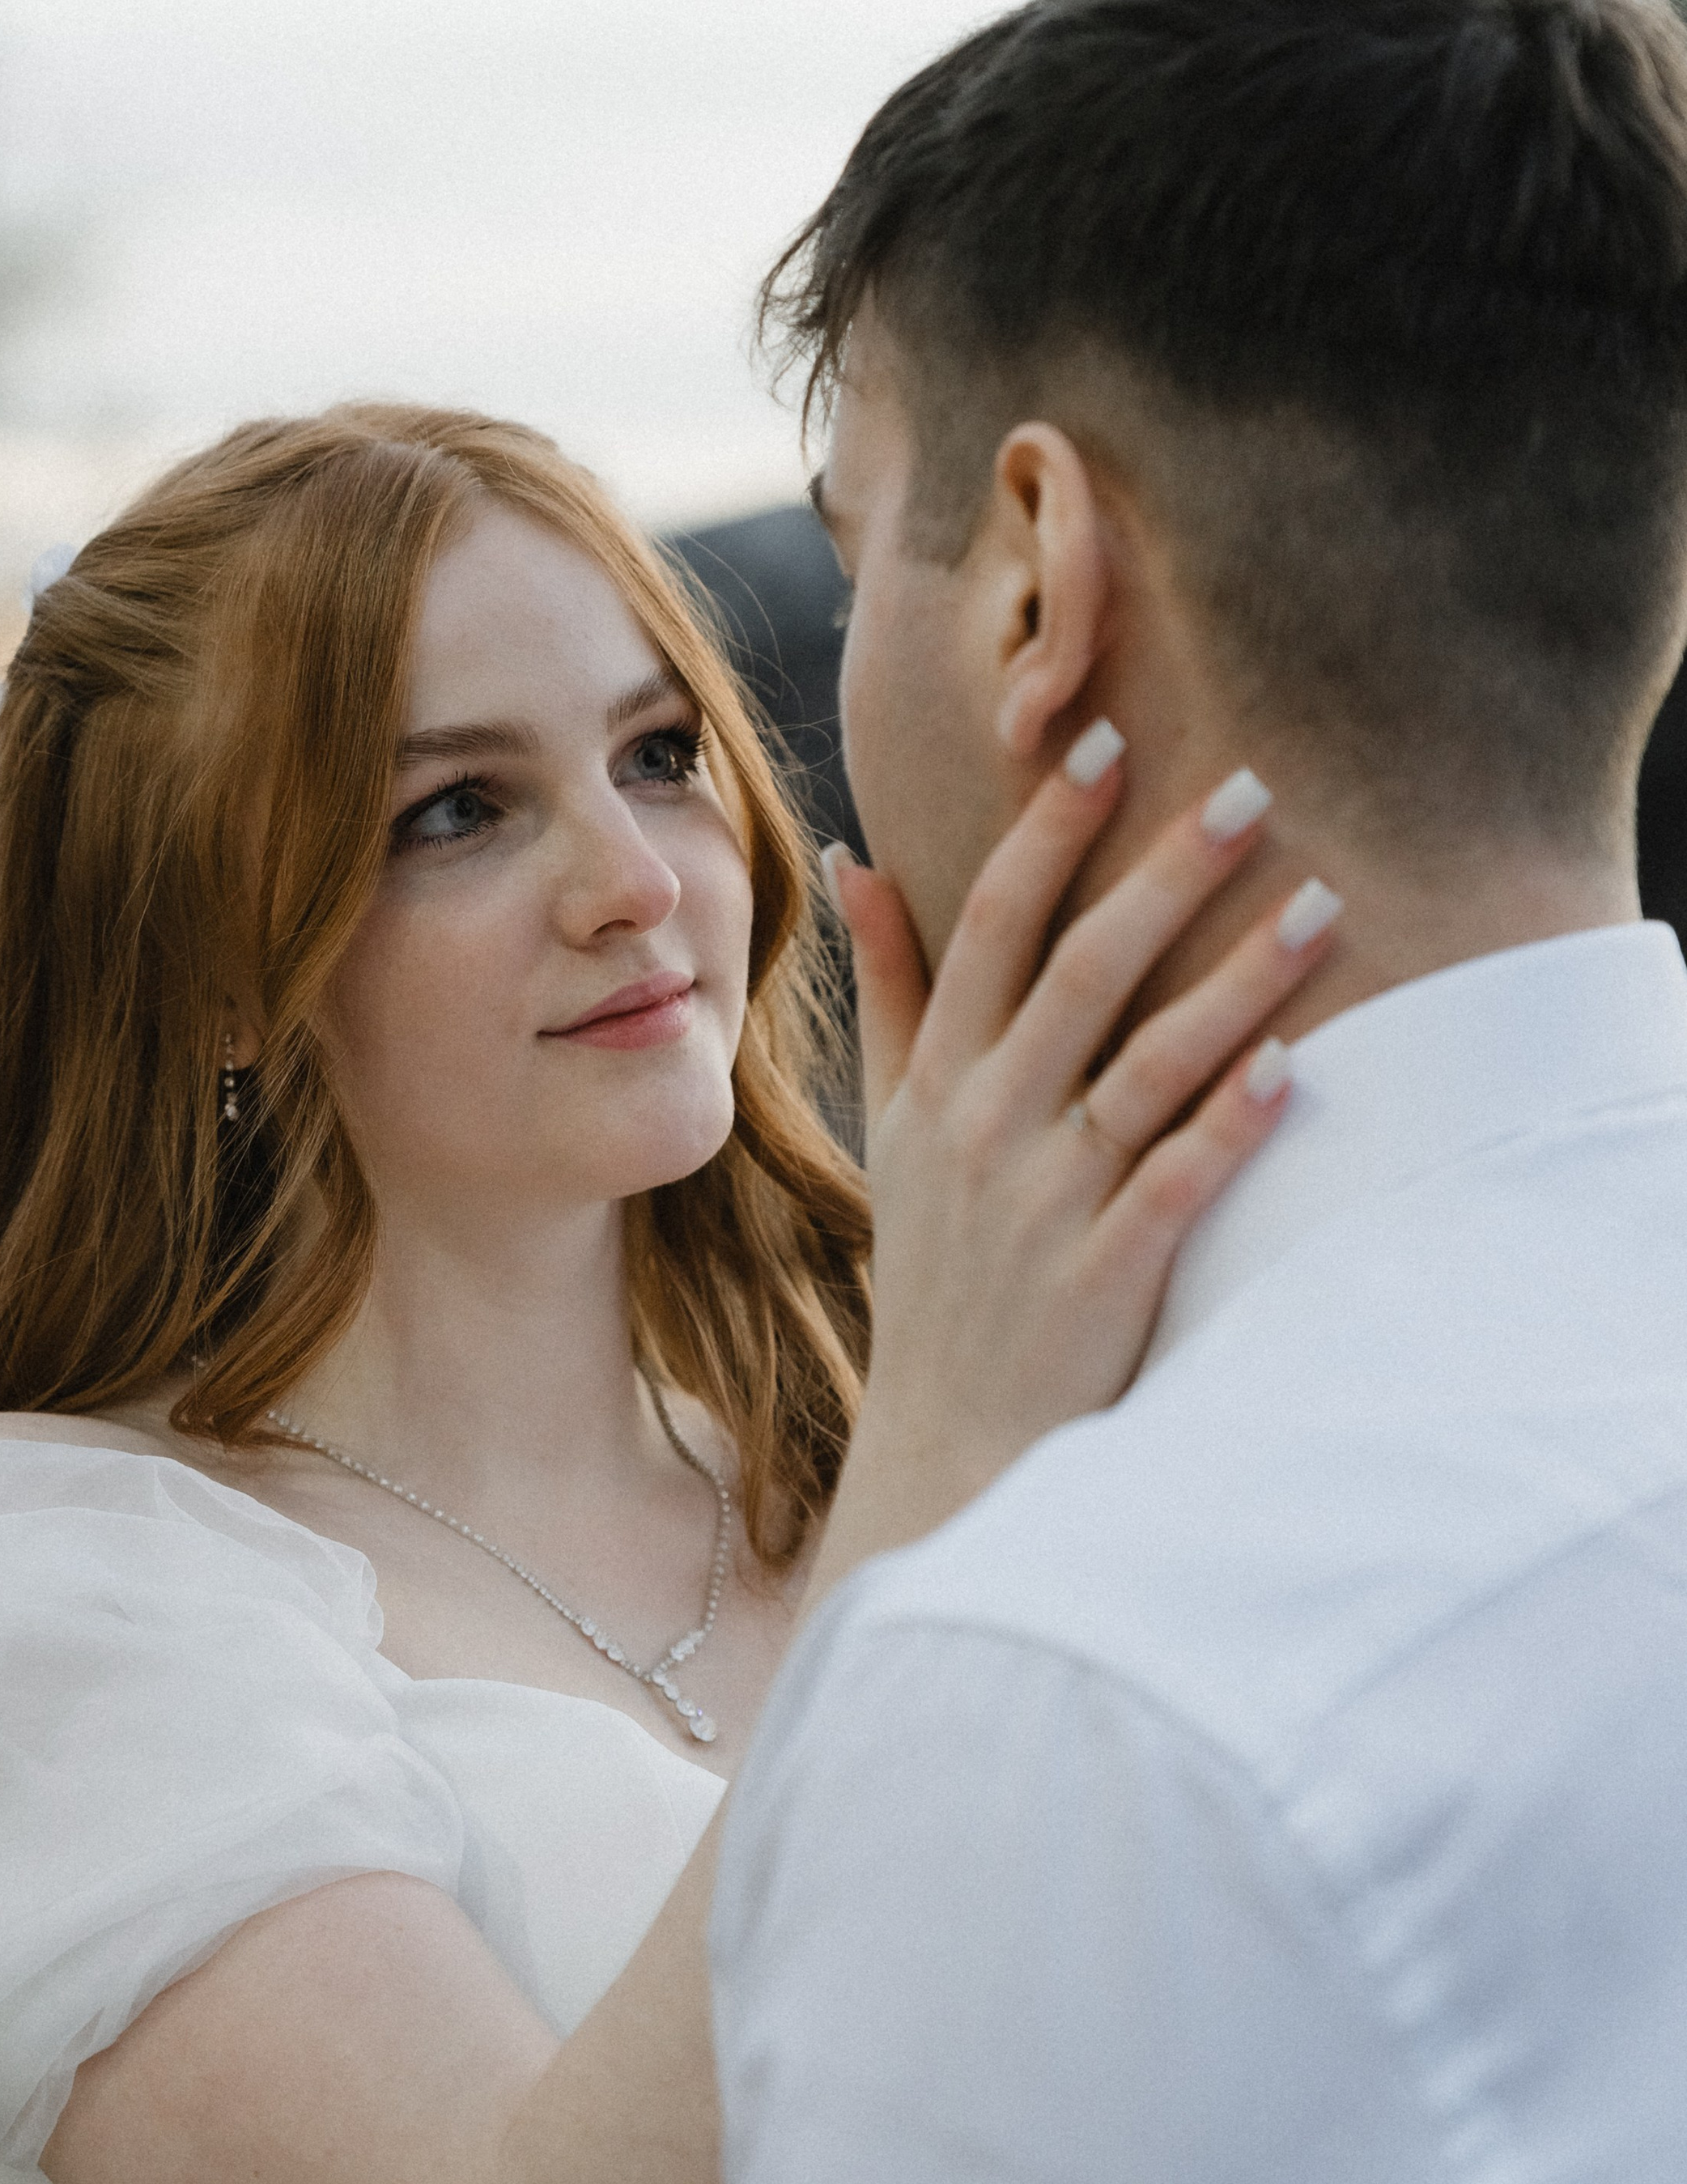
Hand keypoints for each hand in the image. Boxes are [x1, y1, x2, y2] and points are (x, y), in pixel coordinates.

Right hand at [811, 750, 1337, 1590]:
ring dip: (1235, 980)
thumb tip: (862, 863)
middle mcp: (986, 1126)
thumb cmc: (935, 1272)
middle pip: (1078, 972)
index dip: (1047, 832)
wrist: (947, 1443)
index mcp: (938, 1082)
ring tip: (1320, 907)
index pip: (989, 927)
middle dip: (1162, 874)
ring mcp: (1044, 1202)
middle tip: (1249, 788)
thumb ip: (888, 992)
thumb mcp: (893, 1125)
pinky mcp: (1102, 1274)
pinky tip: (1288, 1068)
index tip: (1104, 740)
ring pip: (1147, 1066)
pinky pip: (1174, 1183)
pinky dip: (1227, 1125)